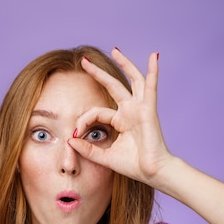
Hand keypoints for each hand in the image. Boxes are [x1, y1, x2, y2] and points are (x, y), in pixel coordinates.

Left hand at [68, 48, 173, 187]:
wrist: (152, 173)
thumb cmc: (133, 166)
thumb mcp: (104, 157)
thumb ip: (87, 149)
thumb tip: (70, 139)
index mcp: (120, 121)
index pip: (96, 112)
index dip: (84, 120)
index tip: (75, 133)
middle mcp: (130, 111)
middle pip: (112, 86)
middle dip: (98, 73)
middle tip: (84, 61)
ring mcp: (140, 108)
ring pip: (132, 80)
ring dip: (124, 64)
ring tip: (115, 50)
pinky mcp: (149, 110)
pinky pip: (151, 87)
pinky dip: (153, 71)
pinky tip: (154, 57)